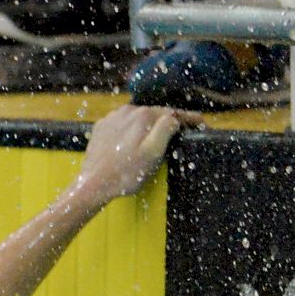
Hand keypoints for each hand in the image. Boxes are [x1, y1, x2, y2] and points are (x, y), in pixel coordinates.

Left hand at [74, 105, 202, 206]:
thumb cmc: (126, 173)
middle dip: (167, 123)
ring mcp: (112, 118)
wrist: (93, 184)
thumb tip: (174, 117)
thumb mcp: (154, 152)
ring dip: (148, 126)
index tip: (201, 123)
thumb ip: (167, 129)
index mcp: (144, 115)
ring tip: (155, 139)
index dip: (189, 118)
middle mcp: (127, 111)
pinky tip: (133, 142)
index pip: (173, 113)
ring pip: (138, 119)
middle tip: (181, 133)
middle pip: (155, 115)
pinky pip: (122, 125)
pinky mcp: (101, 127)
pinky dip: (131, 130)